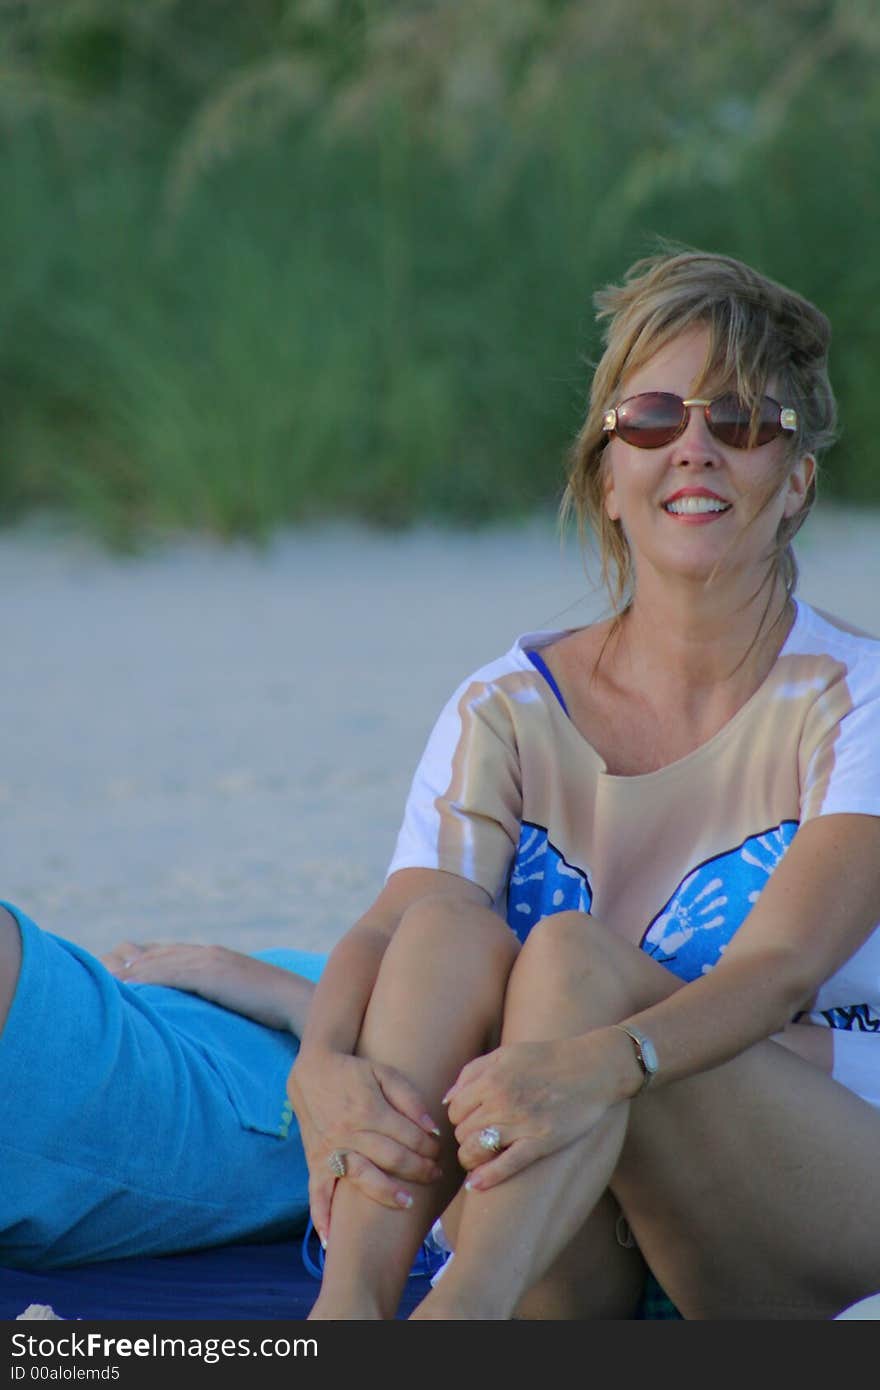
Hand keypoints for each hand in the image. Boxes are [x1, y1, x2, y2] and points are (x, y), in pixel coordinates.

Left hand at [100, 940, 313, 1032]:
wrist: (300, 1002)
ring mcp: (210, 960)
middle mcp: (209, 953)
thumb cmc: (275, 1008)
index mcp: (215, 957)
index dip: (142, 959)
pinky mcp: (212, 972)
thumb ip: (220, 994)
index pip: (169, 952)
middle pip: (157, 953)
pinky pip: (172, 973)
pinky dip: (148, 978)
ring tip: (103, 982)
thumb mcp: (241, 997)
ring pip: (159, 961)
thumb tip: (209, 1011)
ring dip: (131, 972)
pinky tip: (128, 987)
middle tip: (98, 974)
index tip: (118, 969)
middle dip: (127, 962)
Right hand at [287, 1049, 442, 1245]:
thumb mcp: (384, 1073)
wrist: (311, 1072)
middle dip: (419, 1169)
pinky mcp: (315, 1162)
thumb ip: (409, 1098)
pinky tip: (331, 1239)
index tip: (439, 1150)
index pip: (408, 1136)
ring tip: (407, 1203)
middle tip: (435, 1174)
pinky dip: (322, 1217)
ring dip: (386, 1192)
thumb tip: (431, 1127)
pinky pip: (317, 1194)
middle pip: (391, 1158)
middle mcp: (349, 1133)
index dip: (428, 1146)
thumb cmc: (353, 1072)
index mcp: (370, 1110)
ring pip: (361, 1177)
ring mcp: (331, 1150)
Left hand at [443, 1035, 611, 1191]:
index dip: (458, 1118)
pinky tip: (476, 1185)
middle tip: (475, 1139)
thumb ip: (473, 1071)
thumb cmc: (547, 1059)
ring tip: (477, 1158)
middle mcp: (501, 1100)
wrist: (592, 1068)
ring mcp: (521, 1123)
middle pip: (462, 1131)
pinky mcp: (541, 1142)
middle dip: (465, 1137)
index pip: (455, 1109)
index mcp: (491, 1078)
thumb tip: (448, 1097)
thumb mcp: (506, 1054)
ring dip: (470, 1158)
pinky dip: (487, 1177)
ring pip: (475, 1150)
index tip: (469, 1121)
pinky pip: (506, 1165)